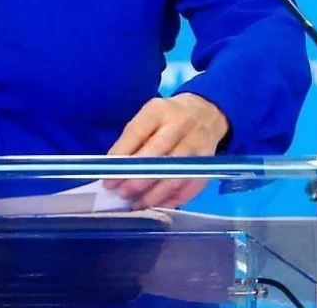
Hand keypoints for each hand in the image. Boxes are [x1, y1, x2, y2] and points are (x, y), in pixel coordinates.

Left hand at [104, 93, 229, 208]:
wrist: (206, 112)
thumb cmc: (168, 117)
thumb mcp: (150, 116)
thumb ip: (133, 138)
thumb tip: (114, 169)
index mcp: (159, 110)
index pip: (136, 133)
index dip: (120, 157)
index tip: (108, 178)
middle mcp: (180, 125)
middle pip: (156, 156)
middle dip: (136, 179)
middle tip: (122, 193)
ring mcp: (197, 145)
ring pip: (174, 175)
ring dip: (153, 194)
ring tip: (137, 203)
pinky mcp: (208, 163)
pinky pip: (189, 186)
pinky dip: (172, 199)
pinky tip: (157, 205)